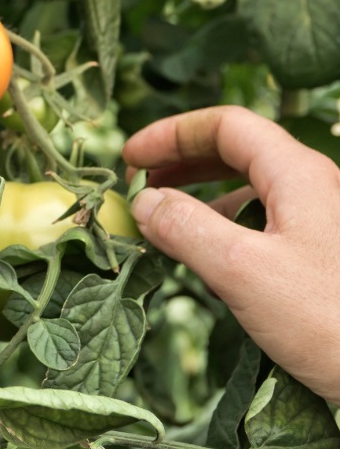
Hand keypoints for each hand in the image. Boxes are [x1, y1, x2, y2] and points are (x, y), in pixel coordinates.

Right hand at [123, 106, 339, 404]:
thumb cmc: (331, 322)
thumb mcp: (243, 271)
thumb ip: (186, 230)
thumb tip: (144, 202)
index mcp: (297, 174)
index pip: (225, 126)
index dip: (171, 134)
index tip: (130, 158)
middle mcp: (313, 188)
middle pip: (237, 152)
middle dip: (182, 162)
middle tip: (139, 183)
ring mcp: (320, 222)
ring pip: (249, 191)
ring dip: (200, 200)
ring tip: (163, 225)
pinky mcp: (321, 258)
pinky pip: (262, 225)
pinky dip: (223, 231)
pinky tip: (207, 262)